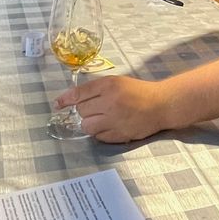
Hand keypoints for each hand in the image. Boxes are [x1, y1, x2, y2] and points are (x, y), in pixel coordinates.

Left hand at [55, 75, 170, 142]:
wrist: (161, 105)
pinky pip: (98, 136)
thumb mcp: (117, 82)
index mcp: (108, 85)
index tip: (57, 104)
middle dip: (82, 111)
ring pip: (87, 126)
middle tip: (93, 110)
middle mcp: (109, 102)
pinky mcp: (119, 134)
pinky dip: (99, 133)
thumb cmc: (138, 91)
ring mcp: (114, 120)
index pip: (79, 93)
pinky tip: (108, 126)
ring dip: (88, 123)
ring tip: (98, 120)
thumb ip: (97, 89)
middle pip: (81, 111)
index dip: (65, 99)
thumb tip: (74, 98)